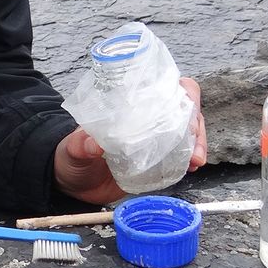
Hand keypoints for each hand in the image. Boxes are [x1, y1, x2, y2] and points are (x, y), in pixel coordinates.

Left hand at [54, 77, 208, 203]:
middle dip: (196, 124)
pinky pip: (181, 156)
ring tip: (196, 161)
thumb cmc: (70, 155)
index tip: (186, 111)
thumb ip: (80, 144)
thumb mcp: (72, 148)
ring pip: (188, 132)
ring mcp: (154, 140)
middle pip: (184, 109)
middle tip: (194, 148)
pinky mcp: (157, 162)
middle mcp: (146, 118)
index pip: (164, 86)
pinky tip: (192, 168)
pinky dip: (191, 160)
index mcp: (128, 104)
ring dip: (198, 143)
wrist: (71, 182)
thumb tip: (93, 144)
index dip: (182, 94)